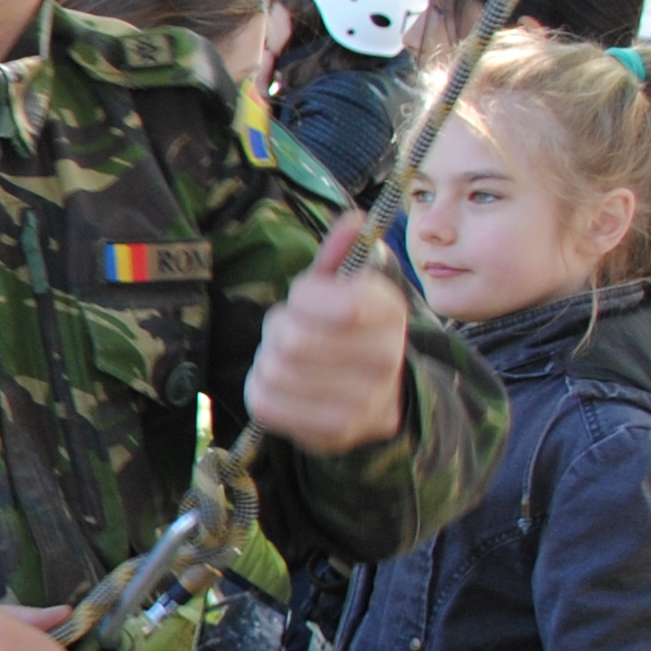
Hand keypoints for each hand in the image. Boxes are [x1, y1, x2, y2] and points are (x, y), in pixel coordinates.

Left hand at [243, 214, 411, 455]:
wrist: (377, 401)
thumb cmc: (350, 334)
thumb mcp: (348, 288)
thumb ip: (342, 252)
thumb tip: (354, 219)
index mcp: (388, 311)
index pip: (329, 300)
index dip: (303, 298)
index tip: (306, 301)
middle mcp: (383, 357)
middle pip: (291, 337)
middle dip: (278, 330)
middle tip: (290, 334)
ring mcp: (361, 399)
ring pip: (275, 369)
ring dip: (269, 360)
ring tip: (289, 360)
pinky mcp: (332, 431)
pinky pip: (265, 402)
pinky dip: (262, 390)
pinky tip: (284, 386)